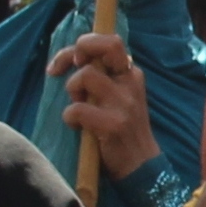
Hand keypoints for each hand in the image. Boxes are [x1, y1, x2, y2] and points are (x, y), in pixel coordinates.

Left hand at [51, 32, 160, 179]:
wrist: (140, 165)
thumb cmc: (121, 129)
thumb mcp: (119, 96)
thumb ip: (102, 77)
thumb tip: (72, 58)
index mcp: (130, 73)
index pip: (110, 41)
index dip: (83, 44)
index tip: (70, 61)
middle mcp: (130, 82)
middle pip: (105, 46)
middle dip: (75, 52)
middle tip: (64, 71)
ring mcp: (124, 102)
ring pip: (85, 76)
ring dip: (72, 91)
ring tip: (78, 107)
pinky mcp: (114, 124)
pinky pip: (77, 109)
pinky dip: (70, 117)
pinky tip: (77, 127)